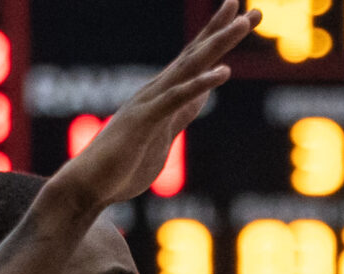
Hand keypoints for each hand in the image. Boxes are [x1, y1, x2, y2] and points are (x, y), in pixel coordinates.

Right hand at [48, 2, 257, 209]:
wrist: (88, 186)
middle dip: (224, 30)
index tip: (242, 16)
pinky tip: (223, 72)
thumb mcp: (163, 135)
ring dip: (218, 43)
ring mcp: (150, 103)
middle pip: (197, 54)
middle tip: (255, 12)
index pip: (196, 59)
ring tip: (243, 23)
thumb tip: (200, 98)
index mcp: (163, 94)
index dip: (218, 36)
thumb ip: (181, 112)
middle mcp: (157, 90)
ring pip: (190, 66)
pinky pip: (177, 100)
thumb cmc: (122, 165)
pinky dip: (199, 84)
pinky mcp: (145, 121)